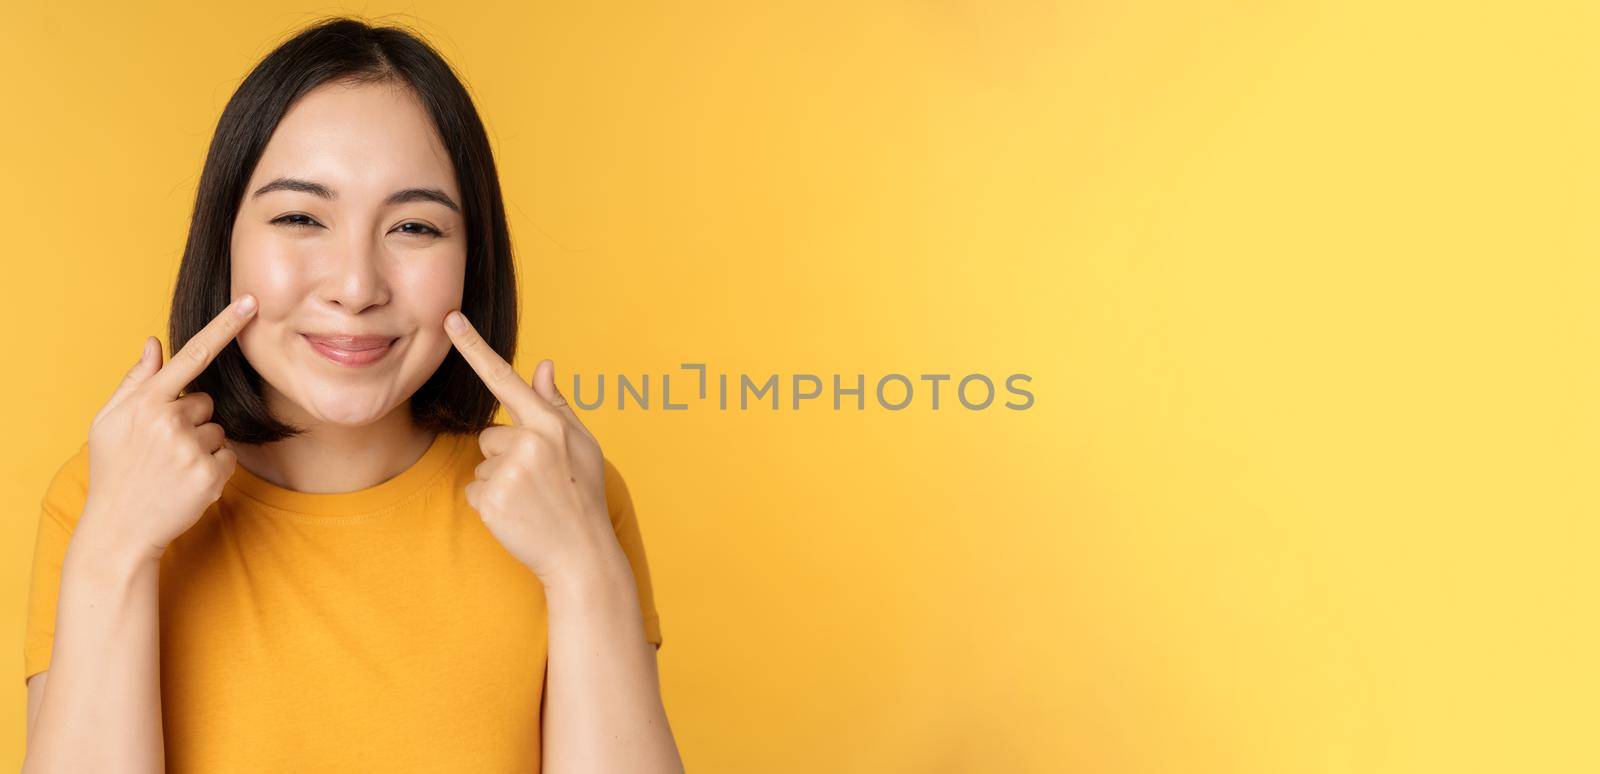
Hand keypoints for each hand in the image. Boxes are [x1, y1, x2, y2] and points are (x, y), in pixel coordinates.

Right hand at [81, 294, 257, 560]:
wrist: (120, 529)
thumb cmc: (114, 470)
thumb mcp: (109, 422)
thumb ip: (135, 381)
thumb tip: (153, 343)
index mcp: (145, 402)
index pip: (191, 356)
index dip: (224, 327)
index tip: (251, 303)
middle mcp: (169, 420)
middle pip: (205, 402)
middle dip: (190, 420)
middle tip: (162, 449)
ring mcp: (190, 448)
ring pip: (217, 430)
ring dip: (201, 446)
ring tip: (171, 468)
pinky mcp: (210, 474)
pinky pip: (228, 456)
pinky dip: (213, 469)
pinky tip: (186, 482)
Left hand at [444, 310, 616, 584]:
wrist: (581, 555)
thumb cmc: (583, 495)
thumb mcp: (581, 446)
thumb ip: (556, 405)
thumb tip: (543, 366)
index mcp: (550, 424)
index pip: (506, 379)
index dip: (475, 348)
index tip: (450, 319)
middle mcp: (529, 443)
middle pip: (490, 436)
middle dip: (505, 457)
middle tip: (538, 483)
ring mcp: (509, 472)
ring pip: (482, 465)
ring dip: (499, 482)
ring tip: (531, 501)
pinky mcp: (492, 499)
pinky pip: (475, 491)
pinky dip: (491, 505)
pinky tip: (518, 515)